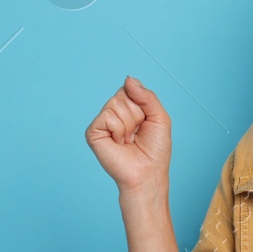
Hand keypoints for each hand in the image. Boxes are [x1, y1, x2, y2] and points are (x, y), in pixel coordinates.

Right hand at [86, 76, 171, 193]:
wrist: (147, 173)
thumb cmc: (155, 150)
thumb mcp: (159, 117)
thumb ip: (147, 96)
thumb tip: (128, 78)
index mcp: (127, 108)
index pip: (131, 88)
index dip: (143, 104)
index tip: (146, 122)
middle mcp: (113, 113)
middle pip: (123, 94)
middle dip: (137, 114)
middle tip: (137, 134)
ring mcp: (102, 122)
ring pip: (115, 104)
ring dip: (129, 124)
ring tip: (129, 140)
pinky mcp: (93, 132)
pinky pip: (108, 116)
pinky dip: (119, 130)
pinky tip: (119, 143)